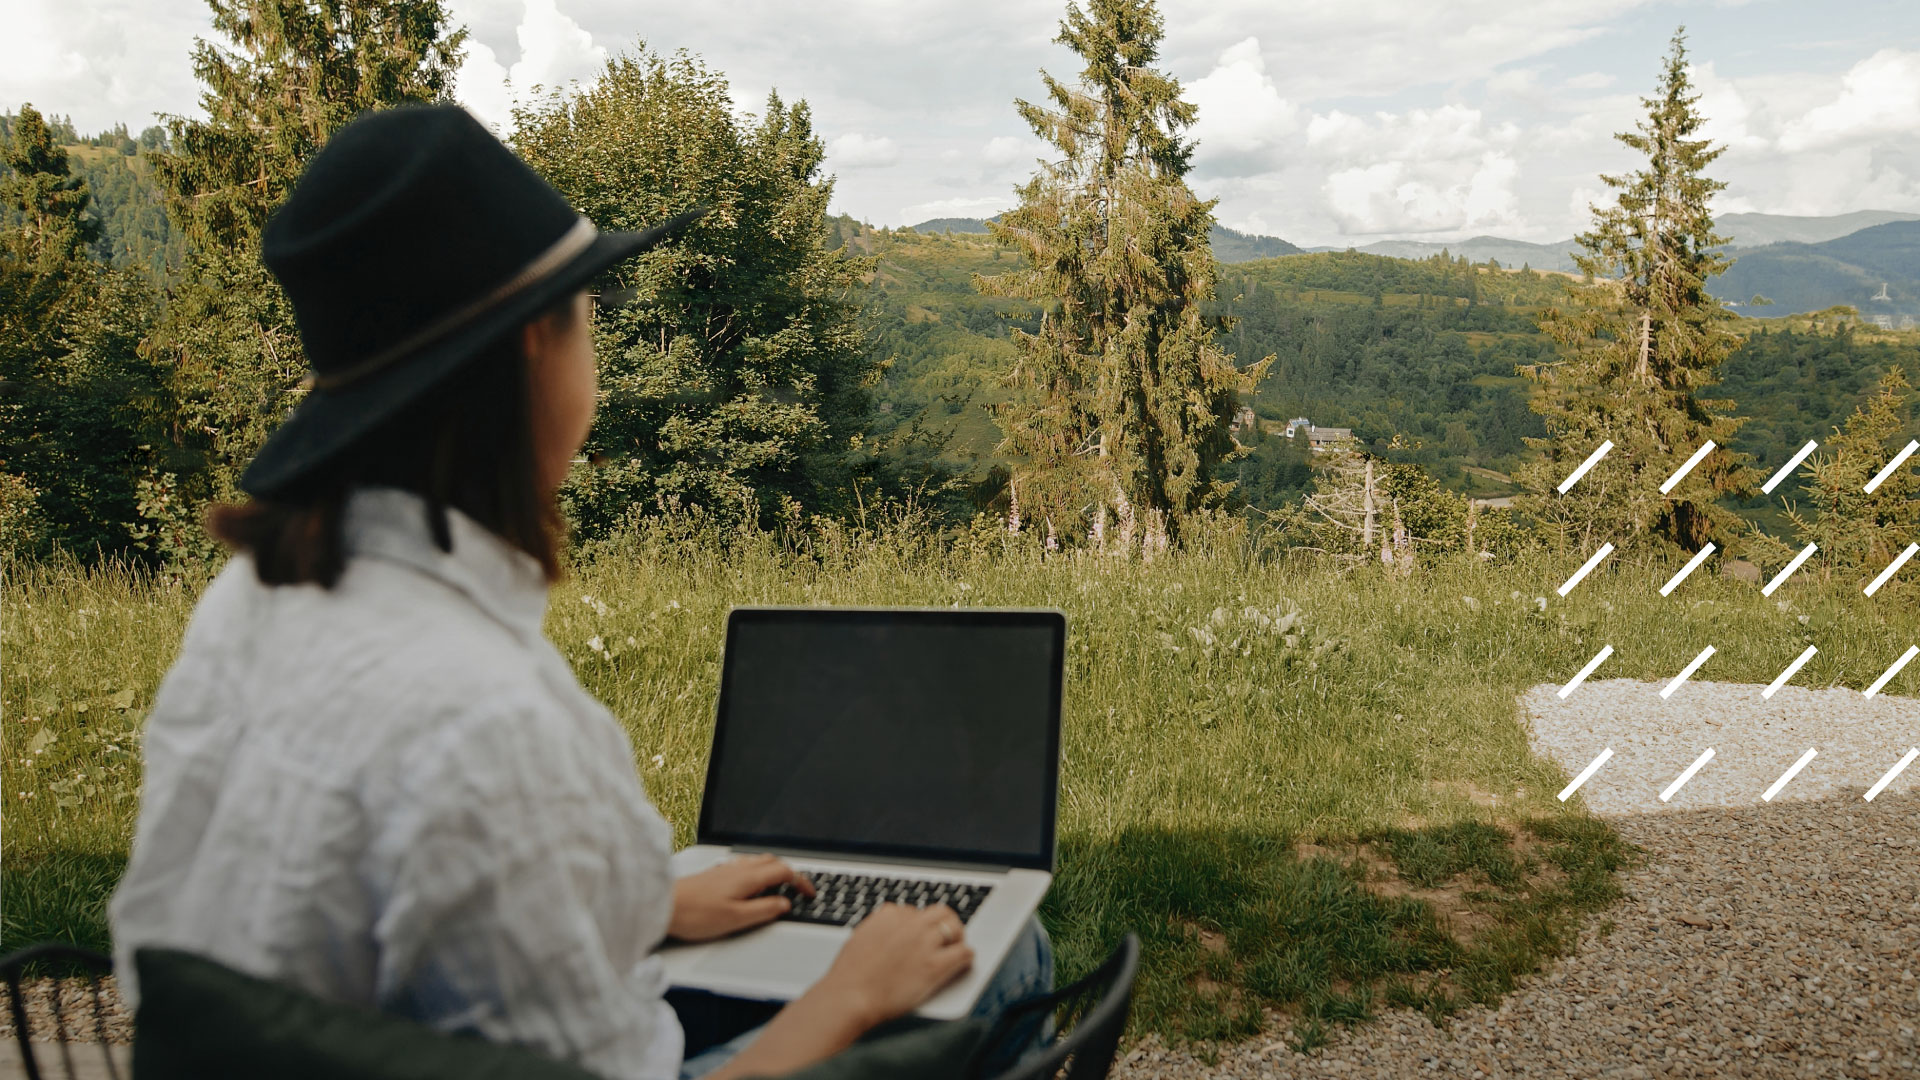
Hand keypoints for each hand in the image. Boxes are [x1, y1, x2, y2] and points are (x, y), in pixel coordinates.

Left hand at [669, 854, 814, 942]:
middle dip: (789, 873)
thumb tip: (784, 904)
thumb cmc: (695, 914)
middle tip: (797, 889)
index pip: (784, 872)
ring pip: (757, 862)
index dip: (801, 882)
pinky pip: (744, 866)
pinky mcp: (715, 874)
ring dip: (772, 871)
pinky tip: (749, 885)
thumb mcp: (736, 919)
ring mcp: (726, 869)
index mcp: (748, 878)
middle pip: (772, 862)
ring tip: (777, 887)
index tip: (809, 893)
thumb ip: (763, 910)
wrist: (662, 905)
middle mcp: (739, 868)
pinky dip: (756, 872)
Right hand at [812, 903, 972, 1026]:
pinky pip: (963, 952)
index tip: (919, 934)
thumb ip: (877, 930)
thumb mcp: (859, 939)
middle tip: (947, 935)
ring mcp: (924, 943)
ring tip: (957, 946)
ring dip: (957, 936)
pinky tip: (964, 961)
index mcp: (889, 916)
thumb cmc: (849, 975)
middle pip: (939, 912)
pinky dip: (966, 956)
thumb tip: (886, 931)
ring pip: (954, 927)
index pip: (913, 911)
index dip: (917, 924)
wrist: (850, 997)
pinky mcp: (935, 966)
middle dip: (944, 922)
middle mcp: (910, 924)